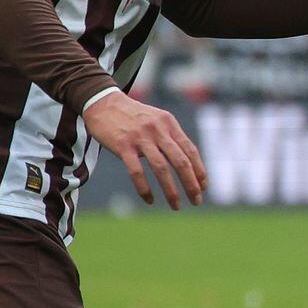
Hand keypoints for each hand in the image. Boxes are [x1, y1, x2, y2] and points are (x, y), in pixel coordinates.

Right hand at [85, 91, 204, 208]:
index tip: (204, 186)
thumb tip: (186, 161)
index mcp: (169, 123)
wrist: (102, 102)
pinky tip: (150, 200)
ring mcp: (140, 138)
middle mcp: (158, 130)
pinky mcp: (123, 145)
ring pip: (161, 169)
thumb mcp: (156, 119)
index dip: (199, 170)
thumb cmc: (132, 115)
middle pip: (181, 161)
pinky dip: (145, 189)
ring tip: (176, 206)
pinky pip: (137, 172)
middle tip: (197, 201)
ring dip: (171, 190)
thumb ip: (169, 136)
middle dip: (191, 184)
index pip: (190, 150)